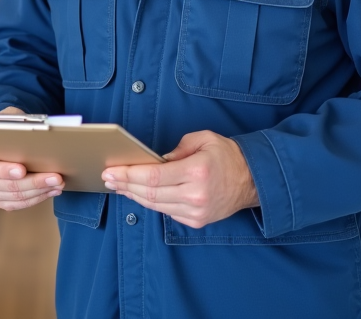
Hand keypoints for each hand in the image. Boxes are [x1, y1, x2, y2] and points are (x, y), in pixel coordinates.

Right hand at [0, 107, 64, 210]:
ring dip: (40, 191)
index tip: (22, 169)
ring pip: (17, 197)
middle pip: (8, 186)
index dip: (5, 170)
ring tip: (58, 183)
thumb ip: (11, 122)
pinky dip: (37, 199)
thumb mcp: (4, 120)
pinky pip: (20, 205)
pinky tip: (51, 191)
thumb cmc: (2, 131)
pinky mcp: (2, 201)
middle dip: (34, 182)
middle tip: (55, 177)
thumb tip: (27, 127)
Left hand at [101, 131, 258, 227]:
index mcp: (197, 172)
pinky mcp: (197, 221)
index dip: (129, 174)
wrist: (253, 180)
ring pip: (155, 205)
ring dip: (133, 195)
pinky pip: (166, 212)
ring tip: (118, 186)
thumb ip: (178, 148)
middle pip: (150, 193)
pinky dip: (150, 202)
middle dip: (125, 185)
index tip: (111, 171)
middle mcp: (195, 195)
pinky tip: (138, 194)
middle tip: (108, 178)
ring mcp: (196, 212)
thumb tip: (155, 160)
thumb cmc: (227, 155)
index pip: (154, 176)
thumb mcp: (204, 139)